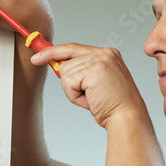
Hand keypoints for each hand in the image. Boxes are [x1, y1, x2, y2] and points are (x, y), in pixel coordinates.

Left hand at [31, 43, 146, 127]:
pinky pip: (68, 81)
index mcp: (108, 54)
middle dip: (66, 79)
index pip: (74, 48)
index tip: (38, 55)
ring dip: (73, 90)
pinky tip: (91, 99)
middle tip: (82, 93)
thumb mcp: (97, 82)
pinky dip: (74, 95)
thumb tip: (57, 65)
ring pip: (65, 71)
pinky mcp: (94, 69)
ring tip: (92, 98)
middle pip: (66, 58)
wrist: (127, 117)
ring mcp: (100, 59)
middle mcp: (105, 53)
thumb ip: (81, 71)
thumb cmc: (113, 105)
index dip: (54, 51)